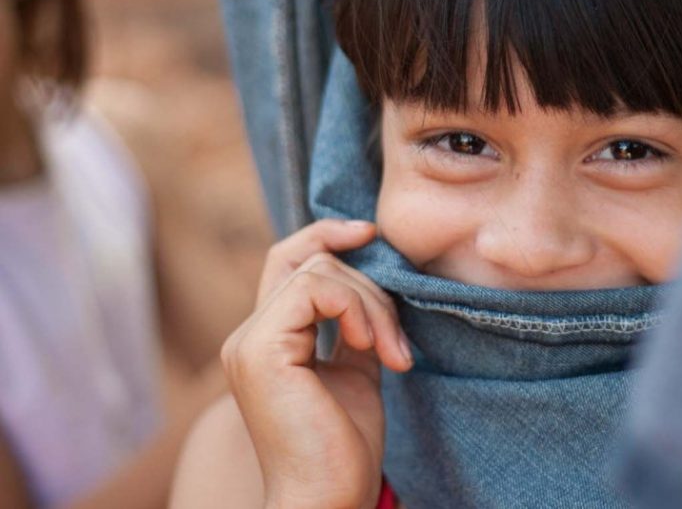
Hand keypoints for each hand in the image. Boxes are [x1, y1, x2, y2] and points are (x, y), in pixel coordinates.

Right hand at [220, 220, 412, 508]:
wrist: (329, 498)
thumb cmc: (343, 446)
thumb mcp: (356, 370)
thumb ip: (354, 326)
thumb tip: (375, 283)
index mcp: (267, 340)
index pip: (288, 261)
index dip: (327, 235)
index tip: (371, 234)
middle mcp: (248, 336)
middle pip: (310, 260)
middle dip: (370, 287)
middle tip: (399, 342)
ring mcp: (248, 341)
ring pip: (318, 271)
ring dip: (372, 305)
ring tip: (392, 353)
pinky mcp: (261, 350)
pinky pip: (314, 288)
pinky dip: (356, 309)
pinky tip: (373, 348)